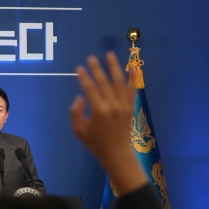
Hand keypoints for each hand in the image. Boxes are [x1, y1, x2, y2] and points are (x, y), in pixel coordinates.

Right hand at [70, 52, 147, 194]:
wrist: (116, 153)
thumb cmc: (95, 143)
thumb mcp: (78, 130)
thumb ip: (75, 113)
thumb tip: (80, 97)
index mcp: (98, 111)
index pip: (90, 89)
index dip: (83, 77)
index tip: (78, 68)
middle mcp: (112, 106)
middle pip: (103, 83)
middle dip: (96, 69)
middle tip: (91, 58)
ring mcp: (123, 106)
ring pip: (119, 82)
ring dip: (114, 67)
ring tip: (109, 55)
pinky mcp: (130, 107)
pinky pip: (132, 90)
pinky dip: (133, 78)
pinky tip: (133, 67)